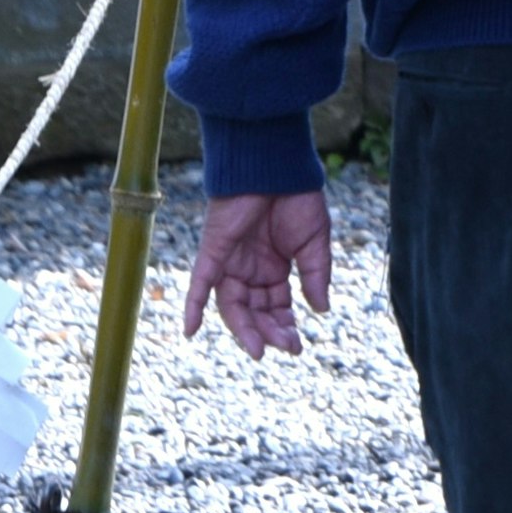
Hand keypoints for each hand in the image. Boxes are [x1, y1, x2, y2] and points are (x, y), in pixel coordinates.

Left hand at [182, 187, 332, 357]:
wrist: (276, 165)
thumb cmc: (297, 197)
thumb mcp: (315, 244)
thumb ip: (316, 276)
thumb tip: (321, 310)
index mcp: (273, 268)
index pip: (276, 307)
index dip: (284, 327)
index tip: (298, 344)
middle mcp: (249, 269)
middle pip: (254, 311)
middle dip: (269, 331)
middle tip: (286, 346)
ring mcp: (229, 261)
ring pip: (231, 305)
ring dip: (244, 328)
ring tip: (260, 348)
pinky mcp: (213, 250)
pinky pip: (199, 283)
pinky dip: (193, 306)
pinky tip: (191, 331)